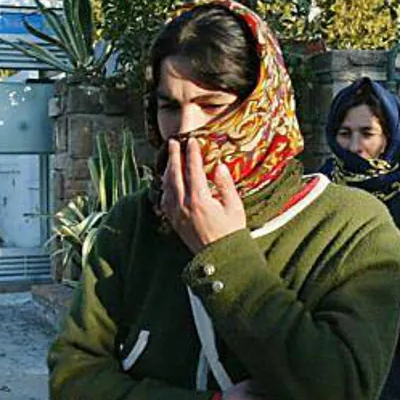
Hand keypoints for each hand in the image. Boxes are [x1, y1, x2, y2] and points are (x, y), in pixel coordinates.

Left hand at [160, 137, 244, 253]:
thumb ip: (226, 185)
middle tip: (173, 142)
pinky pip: (165, 201)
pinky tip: (167, 183)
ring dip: (167, 170)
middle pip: (175, 174)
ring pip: (167, 187)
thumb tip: (219, 166)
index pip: (193, 170)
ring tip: (170, 159)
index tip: (192, 141)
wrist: (221, 258)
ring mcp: (177, 214)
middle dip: (174, 156)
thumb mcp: (234, 207)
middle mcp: (184, 205)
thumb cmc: (231, 233)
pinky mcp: (174, 222)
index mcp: (200, 199)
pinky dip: (165, 188)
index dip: (192, 153)